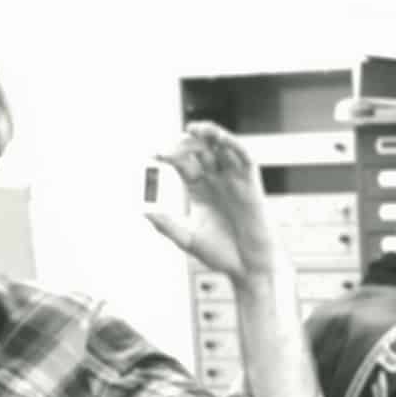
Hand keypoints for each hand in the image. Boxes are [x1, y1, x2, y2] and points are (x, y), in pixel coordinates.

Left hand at [143, 121, 283, 279]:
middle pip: (199, 150)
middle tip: (171, 148)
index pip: (182, 162)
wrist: (248, 267)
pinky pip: (244, 157)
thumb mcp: (186, 238)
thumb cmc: (220, 254)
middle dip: (185, 144)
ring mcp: (234, 179)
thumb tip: (144, 210)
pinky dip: (234, 144)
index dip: (168, 154)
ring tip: (194, 128)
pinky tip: (220, 138)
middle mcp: (216, 180)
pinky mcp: (251, 183)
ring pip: (222, 146)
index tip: (154, 154)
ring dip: (210, 133)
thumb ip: (166, 224)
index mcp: (198, 189)